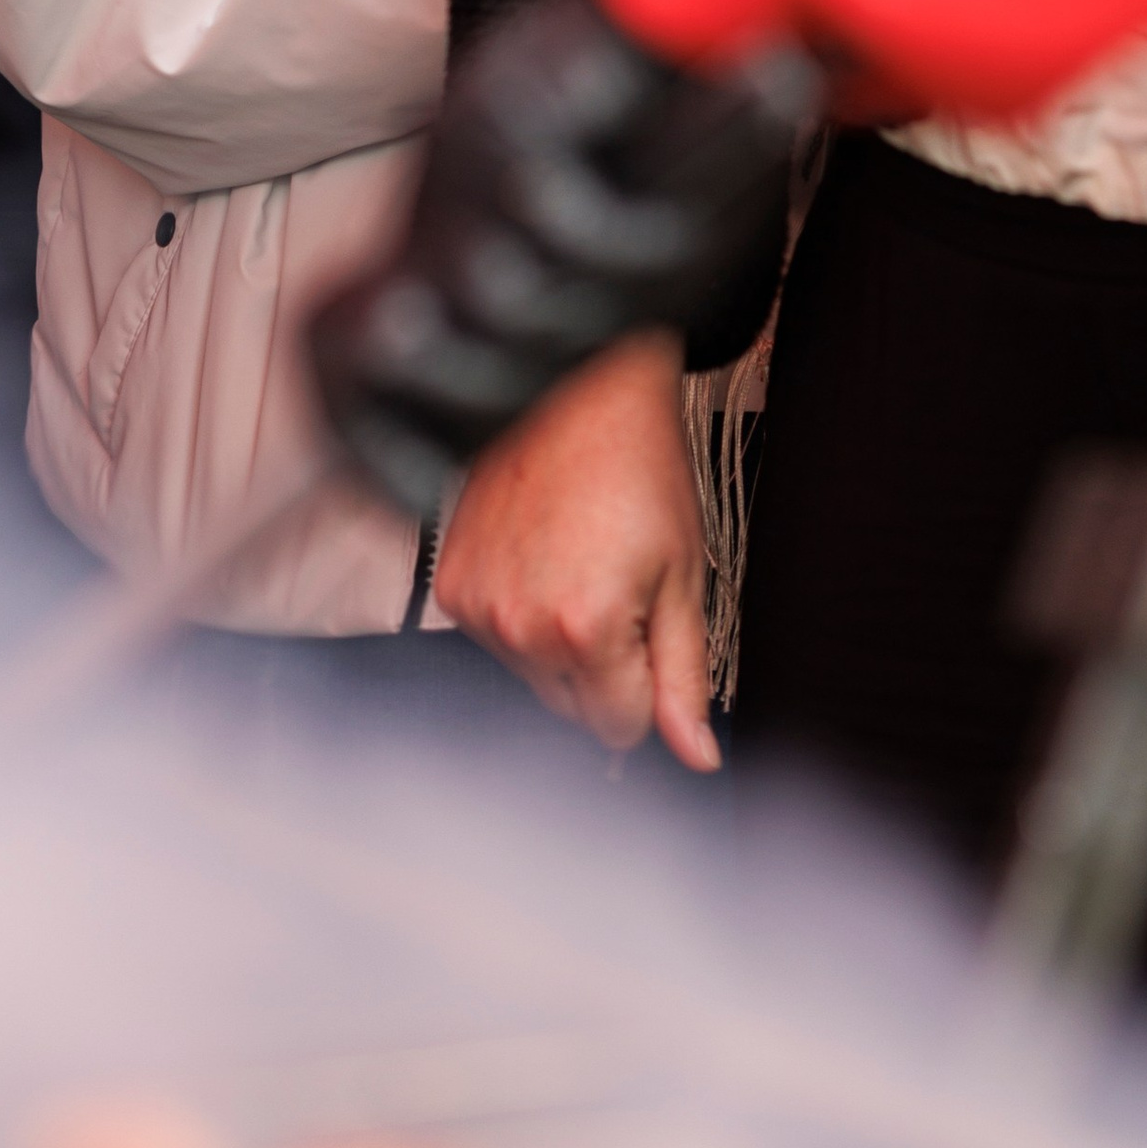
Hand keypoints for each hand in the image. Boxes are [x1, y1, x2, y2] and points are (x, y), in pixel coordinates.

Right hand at [430, 332, 717, 770]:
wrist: (572, 391)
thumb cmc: (637, 470)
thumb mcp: (683, 578)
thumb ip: (684, 678)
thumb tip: (697, 756)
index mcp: (584, 630)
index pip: (619, 730)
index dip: (647, 690)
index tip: (649, 630)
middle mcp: (518, 627)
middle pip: (571, 711)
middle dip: (603, 672)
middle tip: (619, 593)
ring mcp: (475, 606)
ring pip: (531, 676)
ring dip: (558, 646)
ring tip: (578, 568)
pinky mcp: (449, 583)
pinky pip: (494, 638)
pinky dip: (519, 616)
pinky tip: (541, 560)